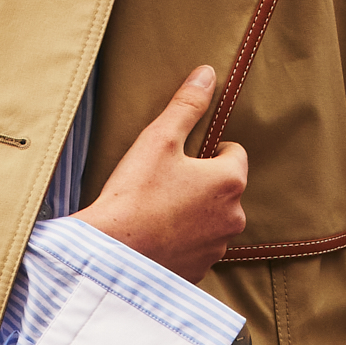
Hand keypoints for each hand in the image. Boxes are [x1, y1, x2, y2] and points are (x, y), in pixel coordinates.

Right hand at [77, 69, 246, 279]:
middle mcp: (234, 217)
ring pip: (212, 219)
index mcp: (230, 180)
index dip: (208, 150)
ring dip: (194, 213)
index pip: (234, 153)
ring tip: (157, 211)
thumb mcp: (158, 139)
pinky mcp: (200, 271)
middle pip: (224, 188)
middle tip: (164, 183)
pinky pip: (197, 247)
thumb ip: (187, 105)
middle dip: (202, 183)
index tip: (180, 157)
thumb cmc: (134, 194)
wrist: (111, 254)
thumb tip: (207, 73)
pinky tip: (155, 236)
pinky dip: (182, 241)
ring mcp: (218, 247)